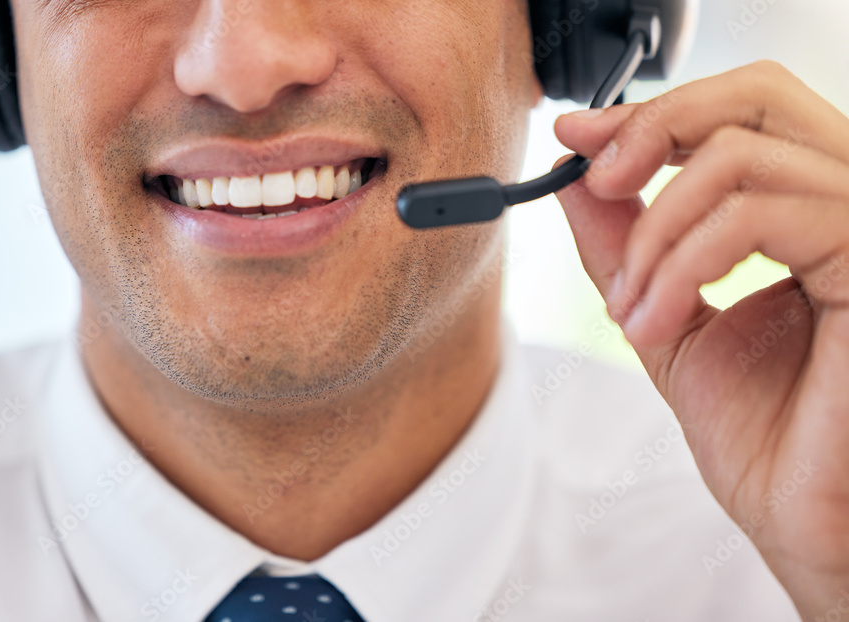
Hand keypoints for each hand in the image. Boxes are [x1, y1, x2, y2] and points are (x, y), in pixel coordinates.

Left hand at [553, 60, 848, 619]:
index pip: (742, 114)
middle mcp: (847, 205)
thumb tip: (576, 175)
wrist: (809, 521)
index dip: (655, 113)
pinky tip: (653, 321)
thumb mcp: (667, 316)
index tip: (579, 139)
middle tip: (595, 180)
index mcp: (808, 212)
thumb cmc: (765, 435)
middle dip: (653, 130)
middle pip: (755, 98)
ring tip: (630, 311)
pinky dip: (680, 262)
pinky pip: (755, 215)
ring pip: (738, 157)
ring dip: (652, 236)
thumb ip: (626, 245)